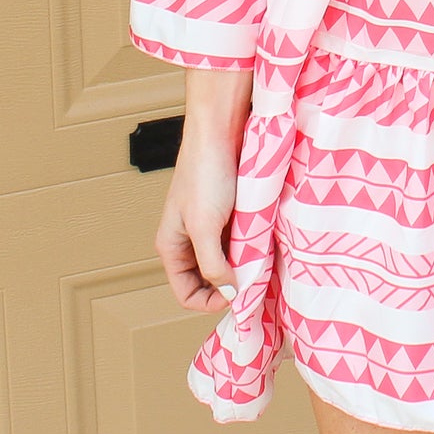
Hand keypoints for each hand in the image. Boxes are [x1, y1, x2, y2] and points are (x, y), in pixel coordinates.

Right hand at [154, 69, 251, 313]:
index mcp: (171, 245)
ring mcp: (209, 226)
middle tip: (252, 281)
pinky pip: (238, 242)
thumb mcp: (204, 226)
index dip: (208, 301)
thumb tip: (229, 292)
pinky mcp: (228, 213)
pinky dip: (249, 247)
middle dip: (227, 285)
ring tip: (259, 260)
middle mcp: (188, 239)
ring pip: (225, 261)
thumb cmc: (206, 175)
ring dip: (241, 265)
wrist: (221, 131)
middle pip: (206, 280)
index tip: (236, 295)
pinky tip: (262, 243)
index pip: (185, 293)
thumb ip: (212, 264)